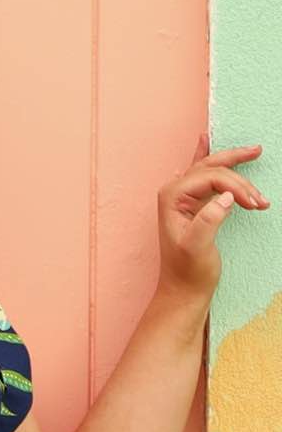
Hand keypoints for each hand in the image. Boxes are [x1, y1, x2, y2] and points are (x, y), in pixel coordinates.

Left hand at [157, 134, 267, 303]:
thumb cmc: (189, 272)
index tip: (255, 204)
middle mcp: (174, 192)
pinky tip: (205, 141)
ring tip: (255, 154)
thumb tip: (225, 198)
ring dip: (234, 164)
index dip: (235, 186)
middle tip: (259, 152)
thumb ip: (208, 220)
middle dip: (237, 162)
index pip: (210, 177)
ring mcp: (181, 197)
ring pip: (210, 168)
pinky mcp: (190, 204)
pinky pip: (201, 174)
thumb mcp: (198, 248)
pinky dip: (208, 159)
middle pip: (210, 166)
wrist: (183, 290)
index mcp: (172, 197)